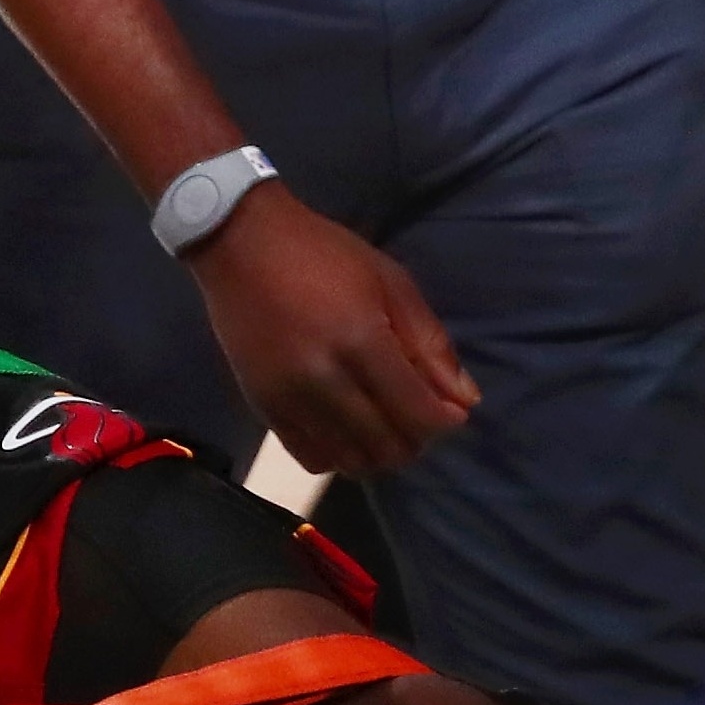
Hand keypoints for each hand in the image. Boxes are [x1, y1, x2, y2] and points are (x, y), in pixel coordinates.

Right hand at [184, 187, 476, 474]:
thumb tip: (464, 400)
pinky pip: (308, 456)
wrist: (240, 244)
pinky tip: (346, 433)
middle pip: (386, 445)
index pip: (418, 413)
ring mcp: (288, 397)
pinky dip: (337, 456)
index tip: (450, 410)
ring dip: (378, 454)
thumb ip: (429, 343)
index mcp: (361, 340)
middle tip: (417, 416)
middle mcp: (323, 379)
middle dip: (415, 441)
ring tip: (385, 427)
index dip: (444, 422)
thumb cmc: (323, 254)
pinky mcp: (262, 406)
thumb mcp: (390, 282)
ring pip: (349, 460)